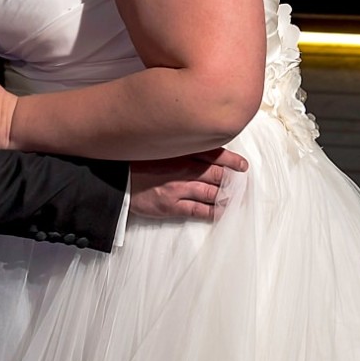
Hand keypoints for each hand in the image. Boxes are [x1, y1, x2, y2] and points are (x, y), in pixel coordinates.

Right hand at [129, 148, 248, 221]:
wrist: (116, 179)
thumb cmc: (137, 161)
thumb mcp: (160, 147)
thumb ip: (180, 147)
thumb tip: (202, 147)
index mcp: (181, 151)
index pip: (215, 154)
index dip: (232, 161)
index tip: (243, 166)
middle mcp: (184, 168)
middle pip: (217, 174)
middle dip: (233, 181)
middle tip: (243, 185)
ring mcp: (179, 188)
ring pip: (211, 193)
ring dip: (226, 197)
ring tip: (237, 200)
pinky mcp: (171, 205)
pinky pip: (198, 210)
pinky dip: (212, 212)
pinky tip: (221, 213)